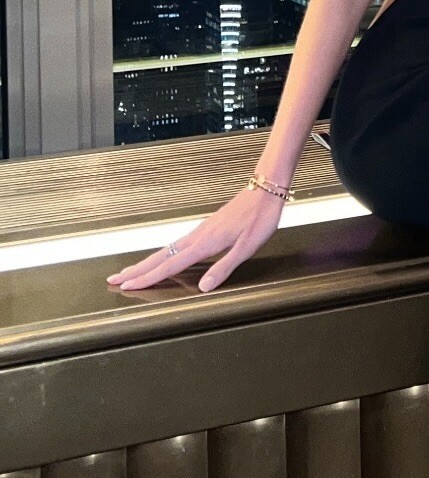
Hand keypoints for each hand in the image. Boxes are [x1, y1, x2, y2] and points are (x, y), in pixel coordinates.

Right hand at [106, 185, 284, 295]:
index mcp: (205, 243)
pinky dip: (162, 254)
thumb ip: (224, 268)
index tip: (127, 286)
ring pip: (165, 249)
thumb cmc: (260, 218)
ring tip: (130, 271)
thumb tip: (202, 288)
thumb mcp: (247, 247)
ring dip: (146, 262)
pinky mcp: (205, 228)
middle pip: (160, 256)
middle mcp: (197, 236)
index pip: (170, 265)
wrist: (265, 189)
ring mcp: (199, 231)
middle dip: (136, 269)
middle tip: (113, 279)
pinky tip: (162, 257)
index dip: (148, 278)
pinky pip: (176, 244)